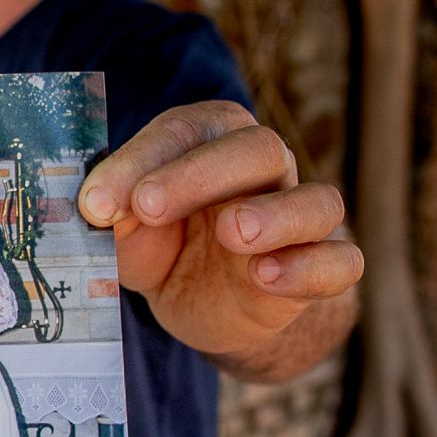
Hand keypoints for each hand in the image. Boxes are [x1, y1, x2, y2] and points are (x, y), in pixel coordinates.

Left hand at [77, 101, 361, 361]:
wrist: (204, 307)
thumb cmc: (164, 248)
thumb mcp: (127, 232)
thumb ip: (114, 216)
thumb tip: (96, 208)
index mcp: (213, 140)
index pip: (186, 130)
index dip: (140, 160)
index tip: (97, 201)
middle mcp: (266, 170)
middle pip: (258, 149)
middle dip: (200, 174)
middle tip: (148, 206)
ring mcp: (299, 220)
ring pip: (317, 202)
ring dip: (276, 215)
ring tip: (232, 232)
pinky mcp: (319, 269)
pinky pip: (340, 262)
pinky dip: (310, 268)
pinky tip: (266, 277)